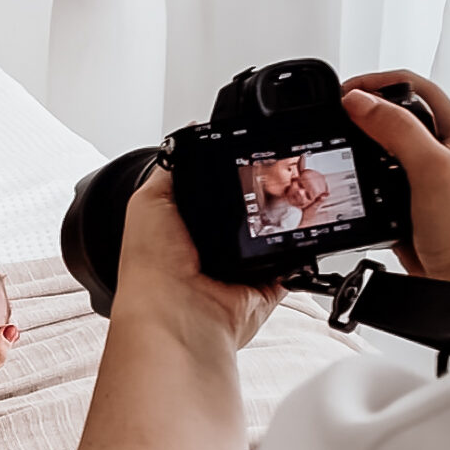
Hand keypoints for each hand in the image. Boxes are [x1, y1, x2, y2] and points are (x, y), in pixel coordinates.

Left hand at [114, 167, 284, 348]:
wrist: (176, 314)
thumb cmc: (151, 265)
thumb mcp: (149, 201)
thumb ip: (171, 170)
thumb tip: (187, 136)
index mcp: (183, 230)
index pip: (215, 193)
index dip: (230, 174)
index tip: (248, 157)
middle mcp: (211, 251)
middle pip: (249, 210)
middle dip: (263, 193)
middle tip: (274, 176)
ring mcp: (239, 270)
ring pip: (275, 234)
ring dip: (284, 218)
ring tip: (289, 198)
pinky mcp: (265, 288)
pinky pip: (294, 264)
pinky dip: (300, 251)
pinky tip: (299, 233)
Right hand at [342, 71, 449, 285]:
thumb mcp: (431, 166)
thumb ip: (395, 129)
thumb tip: (358, 100)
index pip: (411, 87)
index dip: (374, 83)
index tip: (342, 94)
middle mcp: (441, 152)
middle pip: (392, 119)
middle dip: (360, 119)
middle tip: (333, 124)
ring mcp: (423, 182)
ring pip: (380, 156)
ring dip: (357, 156)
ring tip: (337, 155)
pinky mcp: (408, 209)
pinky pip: (375, 192)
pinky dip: (358, 191)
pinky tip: (351, 196)